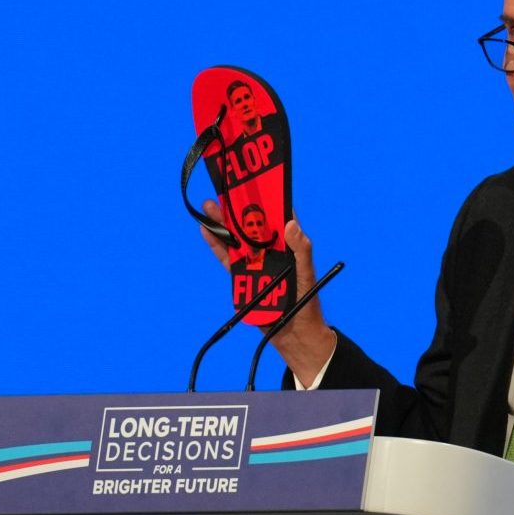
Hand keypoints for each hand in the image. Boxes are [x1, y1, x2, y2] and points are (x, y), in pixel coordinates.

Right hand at [197, 200, 336, 385]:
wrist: (293, 334)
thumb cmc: (307, 302)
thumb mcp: (307, 273)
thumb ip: (302, 250)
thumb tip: (291, 224)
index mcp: (288, 244)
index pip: (277, 216)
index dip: (267, 198)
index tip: (255, 181)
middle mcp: (270, 250)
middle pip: (251, 224)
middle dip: (237, 207)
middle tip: (224, 189)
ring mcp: (255, 262)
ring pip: (236, 238)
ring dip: (223, 222)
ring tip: (209, 206)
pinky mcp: (242, 277)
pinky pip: (227, 258)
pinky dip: (216, 245)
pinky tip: (206, 230)